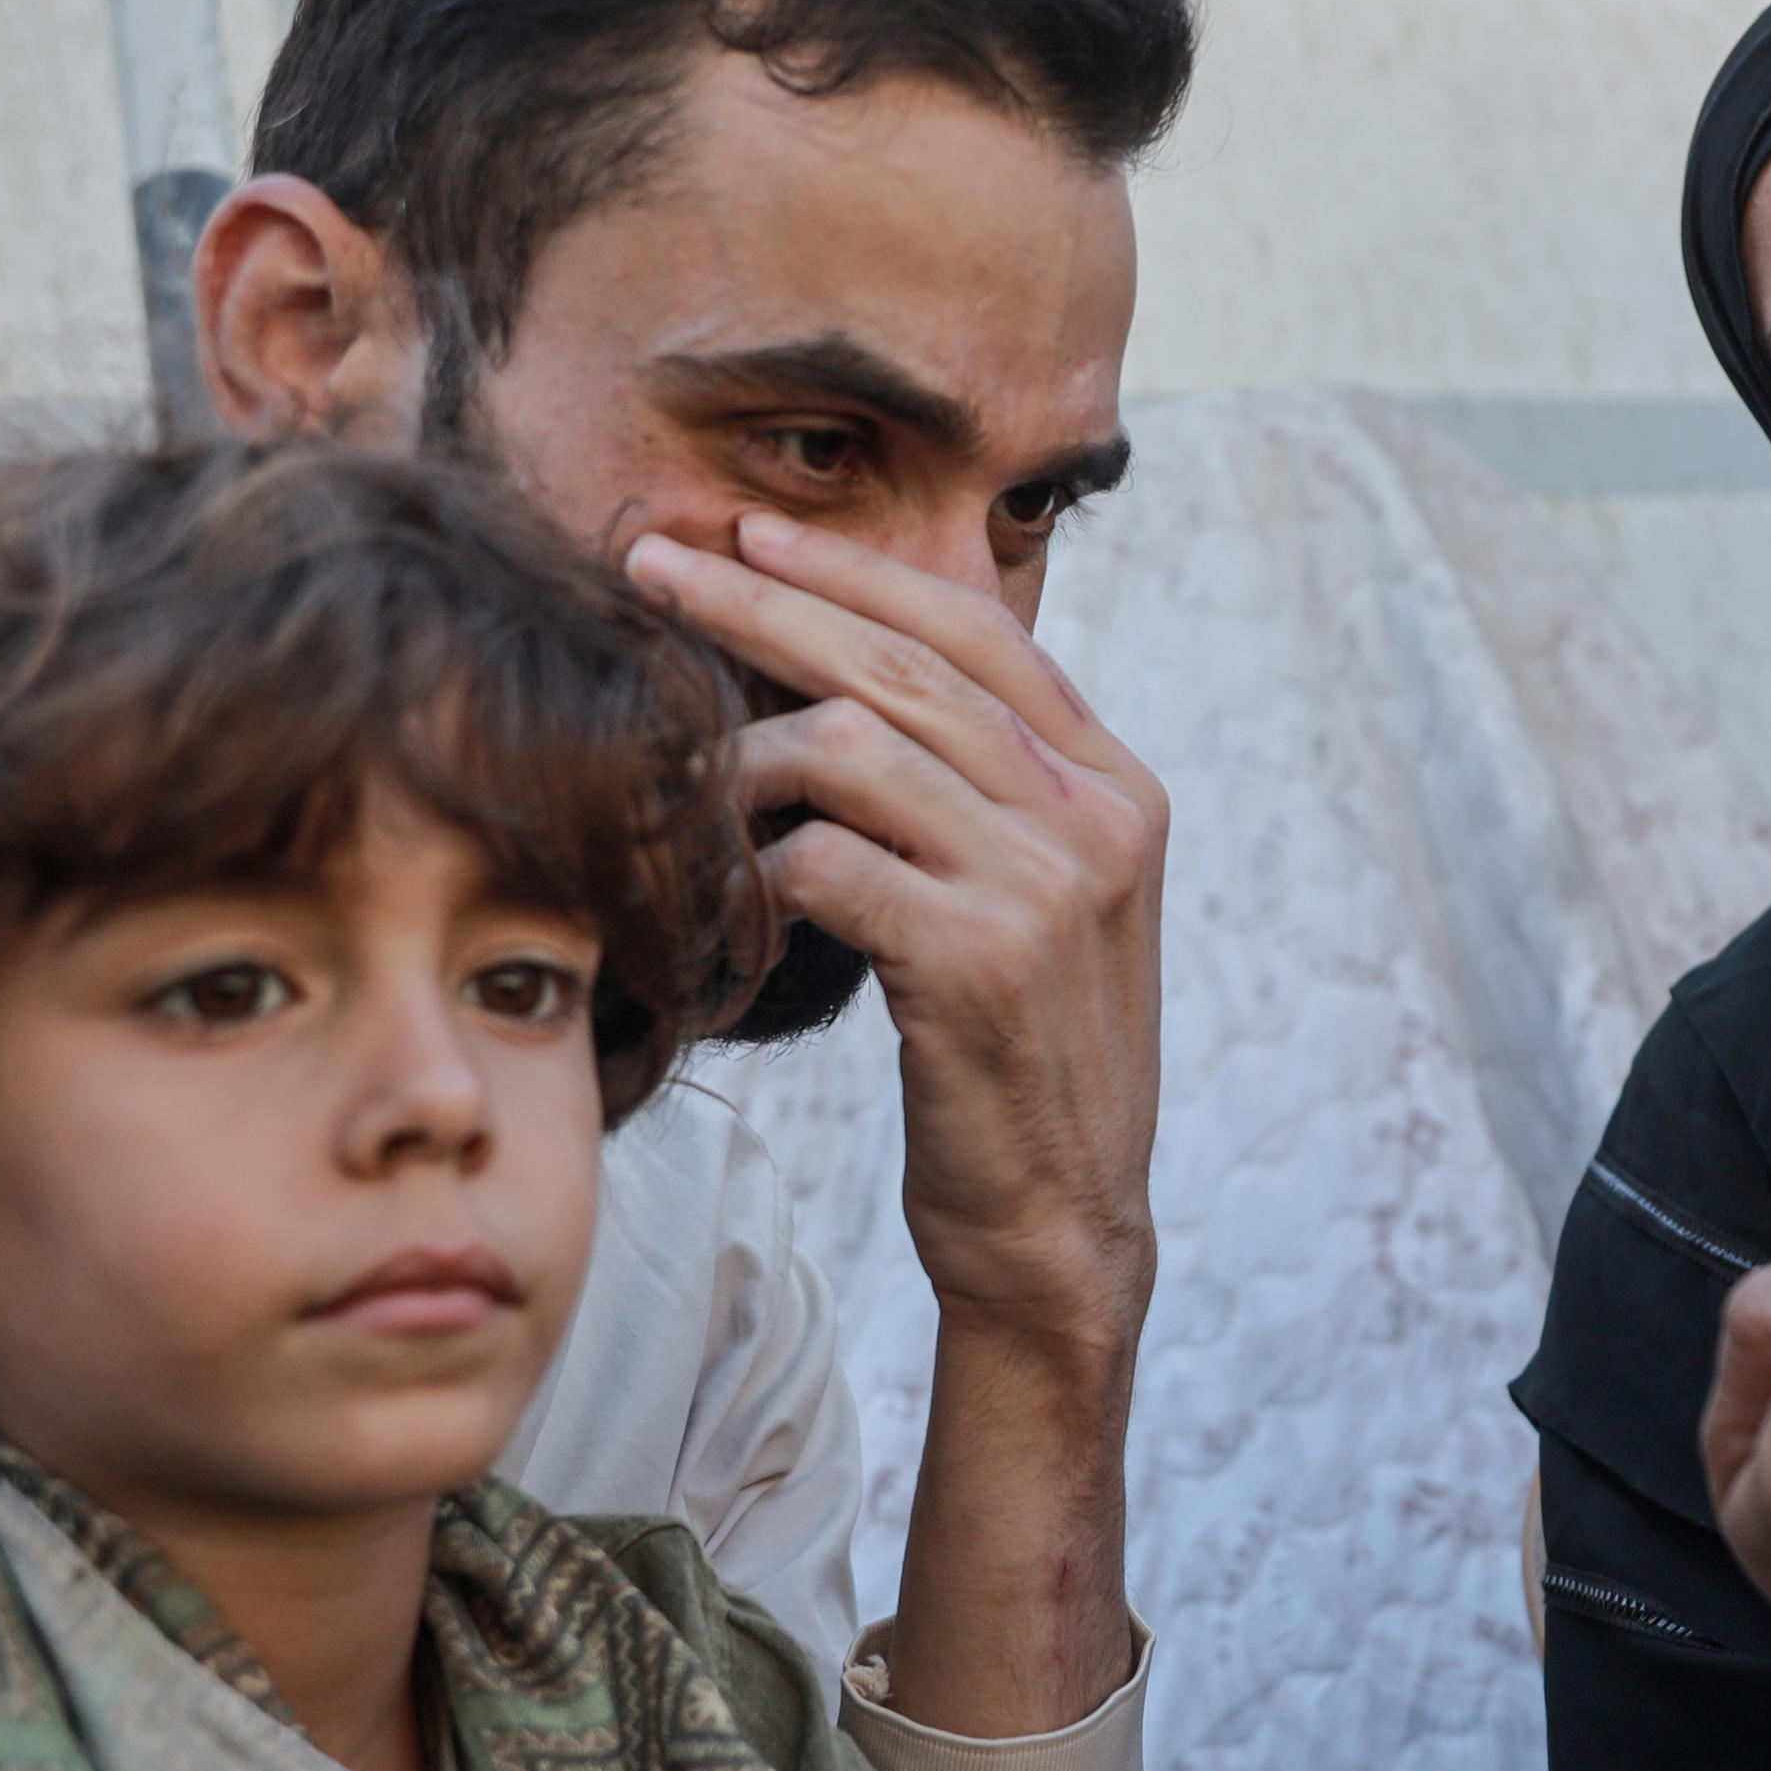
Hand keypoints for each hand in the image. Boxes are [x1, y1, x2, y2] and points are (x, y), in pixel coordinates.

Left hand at [634, 511, 1156, 1737]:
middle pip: (901, 663)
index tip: (745, 538)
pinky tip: (715, 887)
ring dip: (736, 751)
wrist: (1059, 1233)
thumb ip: (983, 803)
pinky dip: (753, 863)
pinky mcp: (981, 961)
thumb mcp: (1036, 912)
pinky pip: (825, 861)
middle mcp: (1097, 820)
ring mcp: (1048, 886)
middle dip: (762, 602)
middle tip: (652, 568)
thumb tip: (849, 692)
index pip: (978, 628)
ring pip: (852, 747)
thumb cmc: (1015, 1073)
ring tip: (671, 772)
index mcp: (1118, 789)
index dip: (853, 573)